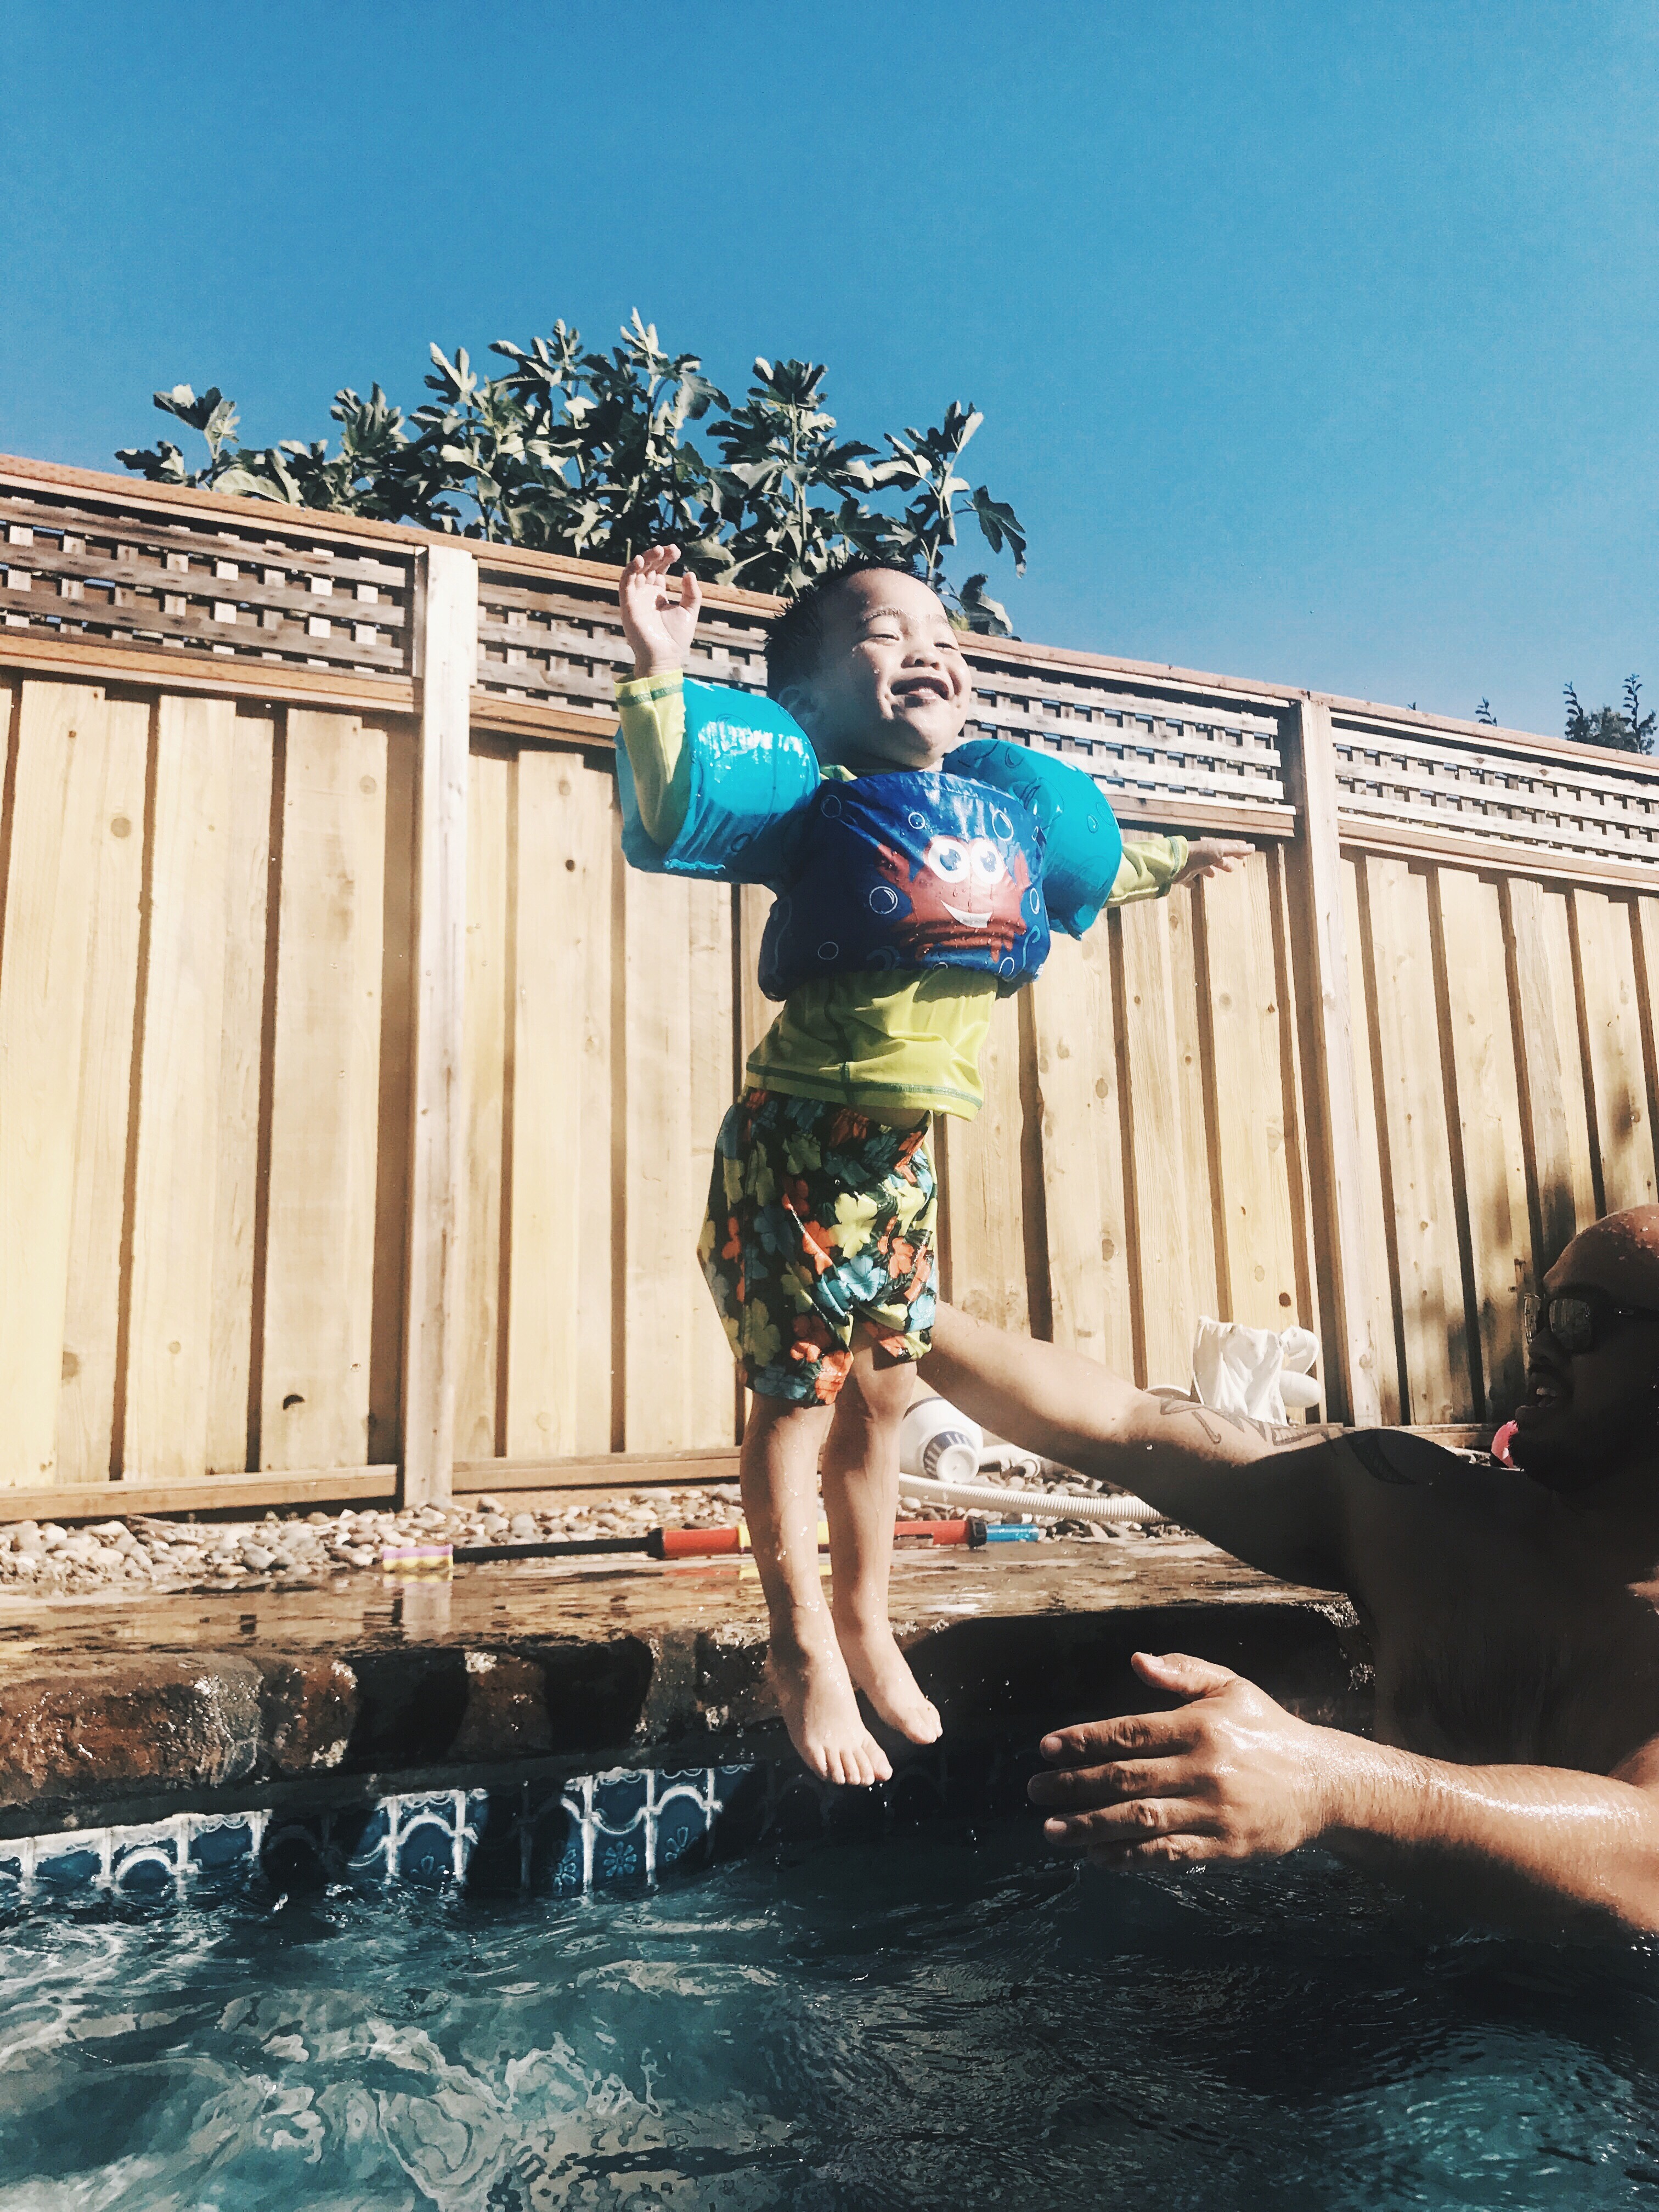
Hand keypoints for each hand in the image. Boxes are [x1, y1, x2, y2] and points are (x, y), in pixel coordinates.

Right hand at [619, 545, 700, 675]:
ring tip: (657, 550)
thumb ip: (692, 593)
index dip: (666, 558)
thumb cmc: (676, 638)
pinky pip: (625, 583)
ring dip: (645, 558)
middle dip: (657, 555)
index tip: (676, 551)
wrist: (665, 658)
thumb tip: (689, 573)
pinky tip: (639, 559)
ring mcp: (635, 598)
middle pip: (647, 566)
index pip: (659, 569)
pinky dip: (630, 569)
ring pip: (636, 570)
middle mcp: (645, 594)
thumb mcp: (689, 611)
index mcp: (658, 594)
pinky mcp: (628, 605)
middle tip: (669, 549)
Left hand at [1027, 1651, 1333, 1866]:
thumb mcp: (1231, 1687)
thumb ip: (1183, 1672)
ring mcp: (1214, 1810)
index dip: (1085, 1741)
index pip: (1129, 1733)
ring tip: (1053, 1829)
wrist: (1323, 1783)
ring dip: (1091, 1826)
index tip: (1047, 1748)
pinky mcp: (1225, 1846)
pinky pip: (1168, 1854)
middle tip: (1035, 1791)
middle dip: (1074, 1785)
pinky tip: (1098, 1857)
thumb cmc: (1267, 1730)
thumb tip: (1137, 1661)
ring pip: (1140, 1820)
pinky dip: (1130, 1858)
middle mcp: (1204, 1768)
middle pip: (1126, 1778)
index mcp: (1200, 1725)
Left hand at [1174, 837, 1252, 886]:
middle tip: (1232, 869)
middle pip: (1215, 859)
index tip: (1244, 855)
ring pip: (1203, 868)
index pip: (1227, 848)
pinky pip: (1188, 879)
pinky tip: (1194, 886)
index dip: (1237, 851)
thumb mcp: (1220, 850)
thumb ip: (1235, 849)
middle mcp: (1203, 856)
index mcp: (1212, 848)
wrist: (1177, 862)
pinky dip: (1191, 882)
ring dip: (1209, 871)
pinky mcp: (1184, 876)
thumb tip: (1252, 847)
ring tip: (1214, 876)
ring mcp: (1192, 865)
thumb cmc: (1200, 854)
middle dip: (1224, 863)